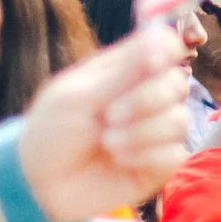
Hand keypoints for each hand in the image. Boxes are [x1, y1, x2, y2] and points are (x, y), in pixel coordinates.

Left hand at [18, 26, 193, 221]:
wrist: (41, 184)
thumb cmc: (52, 132)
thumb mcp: (79, 96)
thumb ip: (125, 70)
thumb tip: (165, 37)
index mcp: (126, 70)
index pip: (166, 46)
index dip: (168, 50)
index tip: (152, 63)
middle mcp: (148, 96)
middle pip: (177, 83)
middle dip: (146, 100)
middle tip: (109, 116)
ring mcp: (157, 130)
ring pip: (179, 120)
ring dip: (140, 132)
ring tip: (107, 142)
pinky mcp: (162, 163)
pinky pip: (175, 153)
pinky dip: (145, 156)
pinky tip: (120, 160)